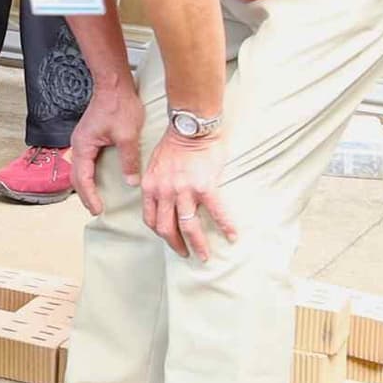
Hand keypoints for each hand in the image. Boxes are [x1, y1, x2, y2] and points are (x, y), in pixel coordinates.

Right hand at [64, 80, 143, 219]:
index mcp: (84, 146)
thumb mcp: (127, 136)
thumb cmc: (119, 105)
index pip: (83, 179)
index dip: (90, 196)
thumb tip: (131, 182)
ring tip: (95, 196)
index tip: (98, 210)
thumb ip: (128, 160)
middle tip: (95, 208)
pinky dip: (88, 172)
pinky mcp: (88, 135)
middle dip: (84, 194)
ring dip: (85, 183)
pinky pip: (84, 159)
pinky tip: (98, 176)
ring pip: (79, 168)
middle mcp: (78, 144)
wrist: (114, 83)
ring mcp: (81, 139)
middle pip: (76, 176)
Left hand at [140, 124, 234, 259]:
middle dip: (176, 245)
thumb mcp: (154, 164)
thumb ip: (157, 184)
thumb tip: (163, 199)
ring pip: (188, 226)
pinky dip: (225, 226)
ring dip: (197, 244)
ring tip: (205, 256)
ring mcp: (184, 190)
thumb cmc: (174, 143)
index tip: (169, 239)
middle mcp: (164, 191)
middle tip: (186, 255)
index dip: (160, 233)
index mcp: (151, 186)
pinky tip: (233, 236)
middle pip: (166, 228)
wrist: (191, 126)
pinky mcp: (205, 186)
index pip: (150, 218)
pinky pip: (216, 212)